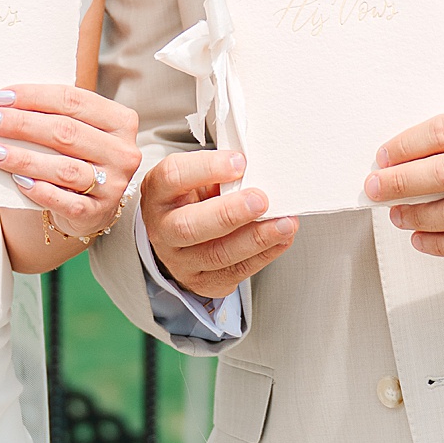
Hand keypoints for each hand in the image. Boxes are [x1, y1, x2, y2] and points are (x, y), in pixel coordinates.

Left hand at [0, 85, 141, 242]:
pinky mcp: (97, 213)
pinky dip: (38, 190)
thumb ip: (53, 113)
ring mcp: (113, 185)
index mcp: (121, 121)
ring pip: (63, 168)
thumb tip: (2, 102)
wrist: (90, 205)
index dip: (33, 96)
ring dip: (21, 157)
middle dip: (20, 123)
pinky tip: (16, 180)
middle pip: (66, 132)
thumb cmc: (77, 157)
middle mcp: (123, 152)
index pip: (74, 100)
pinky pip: (64, 201)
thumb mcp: (77, 129)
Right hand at [140, 150, 297, 300]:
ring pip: (217, 254)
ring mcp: (180, 260)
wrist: (177, 237)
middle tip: (261, 200)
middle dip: (230, 213)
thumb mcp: (196, 179)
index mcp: (159, 193)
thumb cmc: (191, 200)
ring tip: (284, 223)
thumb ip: (219, 174)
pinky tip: (281, 239)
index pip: (173, 177)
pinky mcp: (203, 280)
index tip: (239, 162)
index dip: (206, 168)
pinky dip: (264, 254)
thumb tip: (256, 171)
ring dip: (256, 238)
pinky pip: (236, 271)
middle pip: (189, 226)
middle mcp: (163, 229)